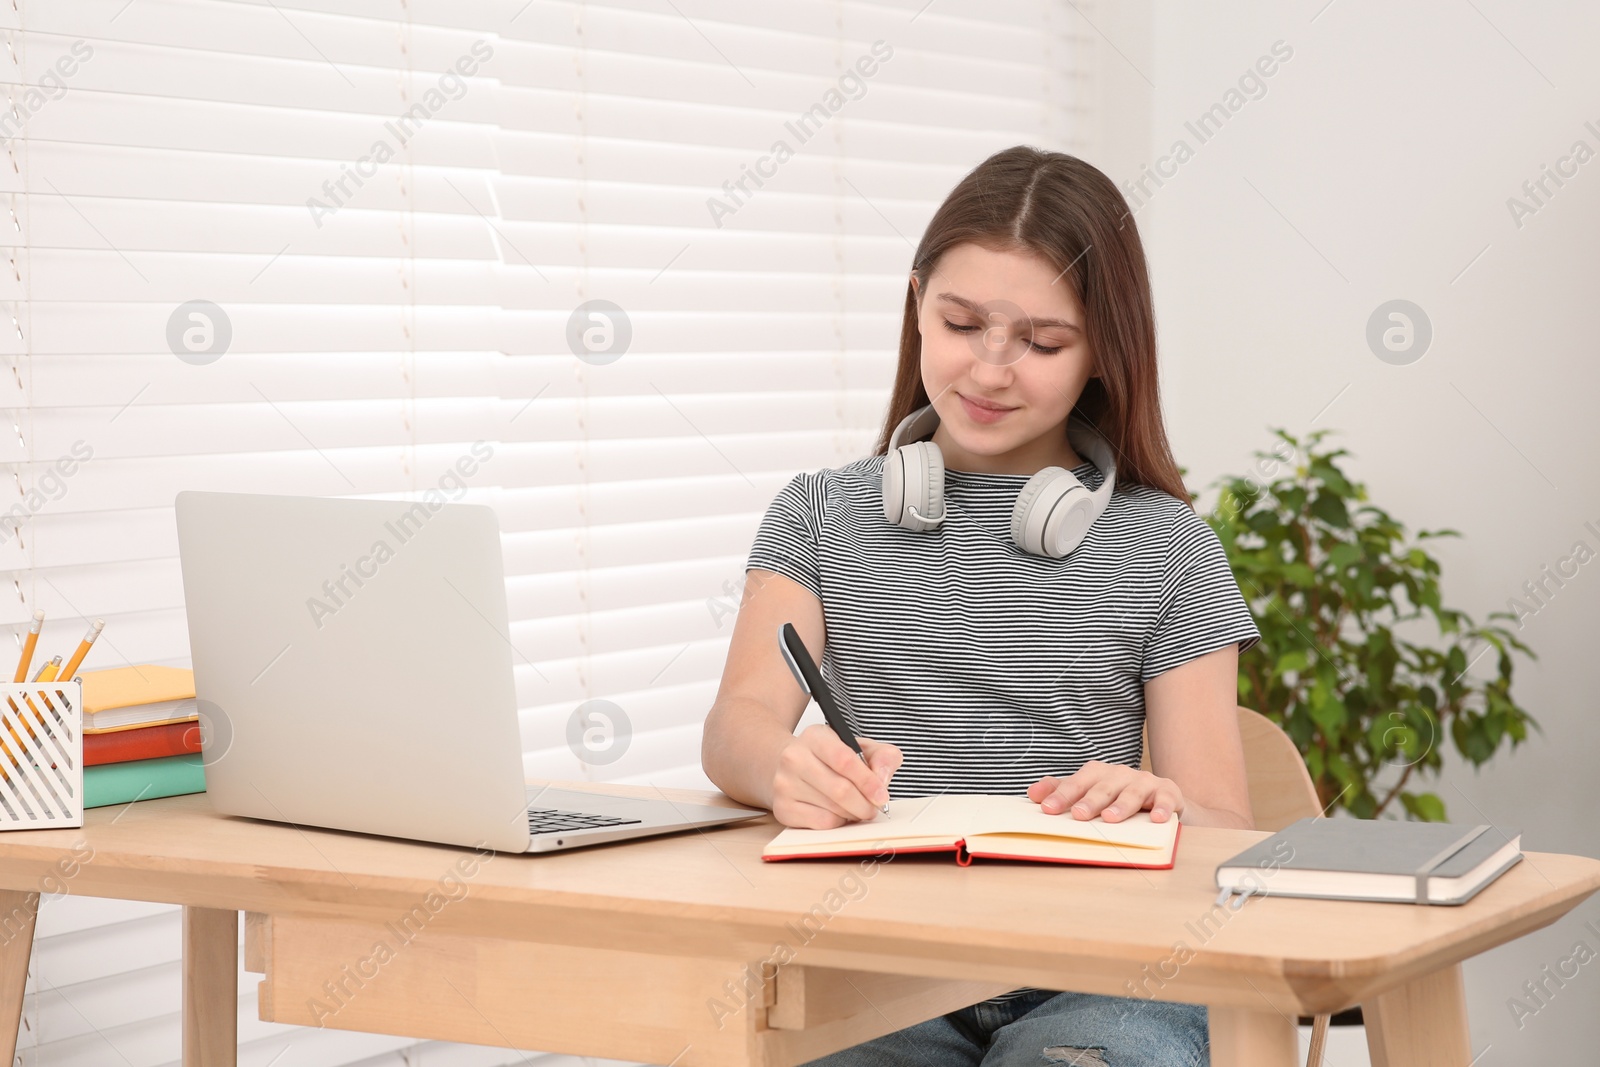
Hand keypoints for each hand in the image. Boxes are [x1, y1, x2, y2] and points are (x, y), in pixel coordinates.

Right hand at [771, 724, 900, 828]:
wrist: (795, 768)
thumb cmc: (831, 759)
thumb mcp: (860, 747)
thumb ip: (882, 756)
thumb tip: (882, 779)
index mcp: (815, 736)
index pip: (844, 760)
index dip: (867, 781)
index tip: (882, 795)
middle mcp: (794, 757)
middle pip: (840, 790)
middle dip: (864, 804)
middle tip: (873, 808)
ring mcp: (784, 784)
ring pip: (832, 809)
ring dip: (853, 814)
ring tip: (856, 807)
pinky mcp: (782, 808)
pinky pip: (821, 823)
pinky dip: (837, 822)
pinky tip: (838, 812)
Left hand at [1027, 760, 1182, 823]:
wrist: (1162, 801)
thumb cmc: (1118, 798)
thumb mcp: (1089, 794)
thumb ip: (1062, 792)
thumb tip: (1032, 793)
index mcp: (1097, 774)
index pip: (1077, 783)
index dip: (1062, 795)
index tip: (1047, 809)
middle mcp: (1119, 774)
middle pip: (1102, 787)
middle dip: (1090, 800)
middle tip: (1079, 815)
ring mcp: (1144, 782)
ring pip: (1131, 792)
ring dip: (1121, 805)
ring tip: (1110, 818)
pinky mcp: (1168, 791)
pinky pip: (1165, 798)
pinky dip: (1161, 807)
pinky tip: (1156, 819)